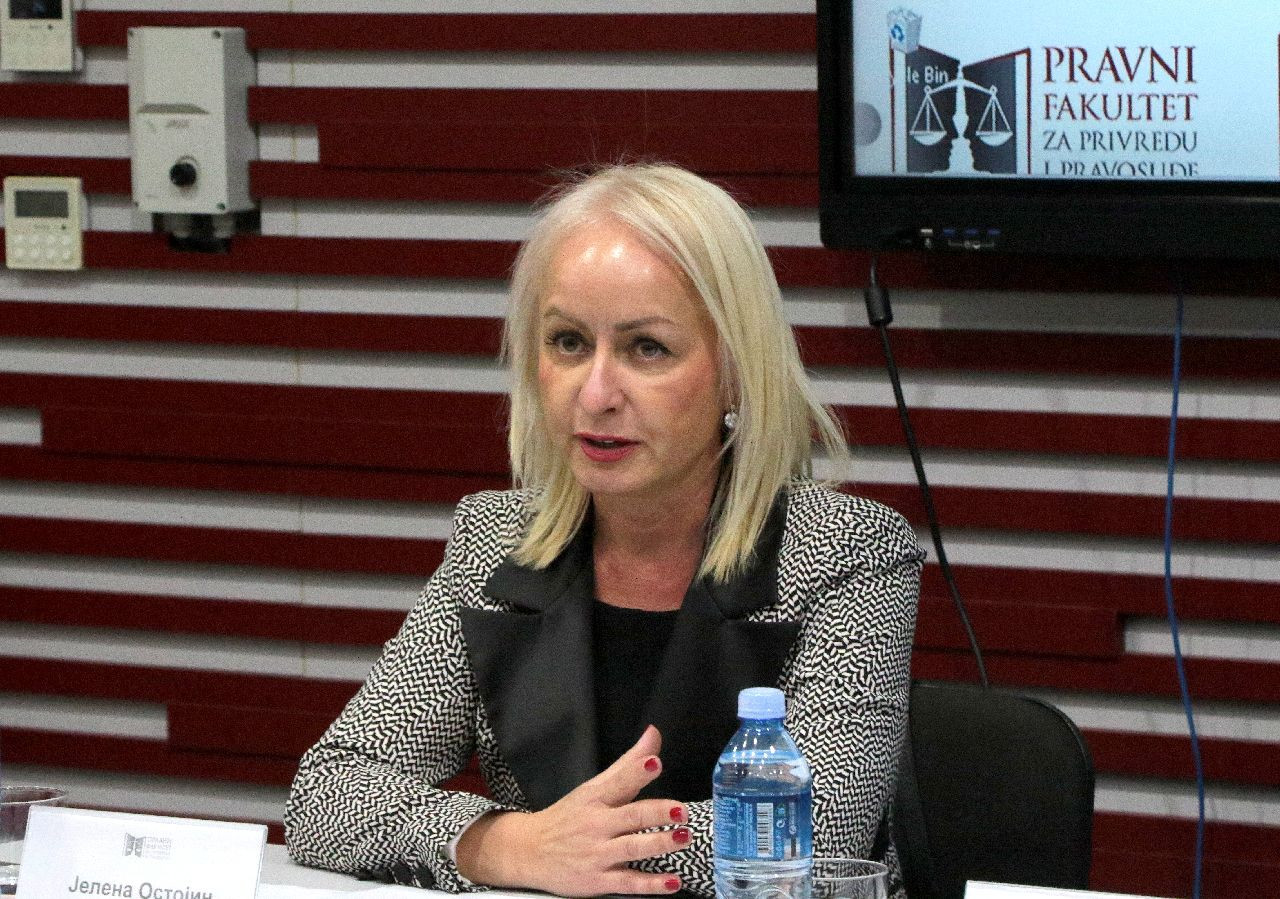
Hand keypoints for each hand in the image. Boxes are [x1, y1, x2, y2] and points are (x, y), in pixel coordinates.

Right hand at [455, 725, 690, 895]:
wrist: (529, 852)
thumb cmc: (567, 818)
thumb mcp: (594, 788)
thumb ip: (629, 764)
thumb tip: (653, 736)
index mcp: (596, 798)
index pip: (619, 780)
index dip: (637, 770)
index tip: (655, 763)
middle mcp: (597, 825)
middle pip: (631, 816)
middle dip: (658, 813)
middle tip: (681, 811)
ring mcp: (598, 854)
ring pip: (632, 848)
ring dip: (660, 843)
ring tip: (683, 837)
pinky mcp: (598, 881)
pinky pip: (628, 882)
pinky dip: (651, 884)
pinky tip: (672, 882)